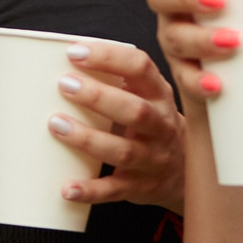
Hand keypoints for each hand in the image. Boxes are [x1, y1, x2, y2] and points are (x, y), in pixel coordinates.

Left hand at [51, 39, 183, 213]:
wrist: (186, 172)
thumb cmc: (153, 125)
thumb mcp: (147, 97)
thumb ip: (119, 80)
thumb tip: (62, 57)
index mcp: (159, 95)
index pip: (141, 68)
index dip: (110, 57)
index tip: (76, 51)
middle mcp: (161, 126)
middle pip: (134, 110)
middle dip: (98, 97)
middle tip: (64, 85)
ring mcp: (153, 159)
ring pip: (123, 151)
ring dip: (87, 138)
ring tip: (56, 125)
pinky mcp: (141, 188)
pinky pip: (114, 190)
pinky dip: (90, 190)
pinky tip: (66, 188)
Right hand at [146, 0, 242, 107]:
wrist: (226, 62)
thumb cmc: (242, 16)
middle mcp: (174, 1)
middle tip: (222, 1)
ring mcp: (172, 35)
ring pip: (173, 35)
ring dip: (201, 39)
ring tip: (234, 42)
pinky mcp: (179, 68)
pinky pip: (182, 74)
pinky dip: (199, 80)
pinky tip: (217, 84)